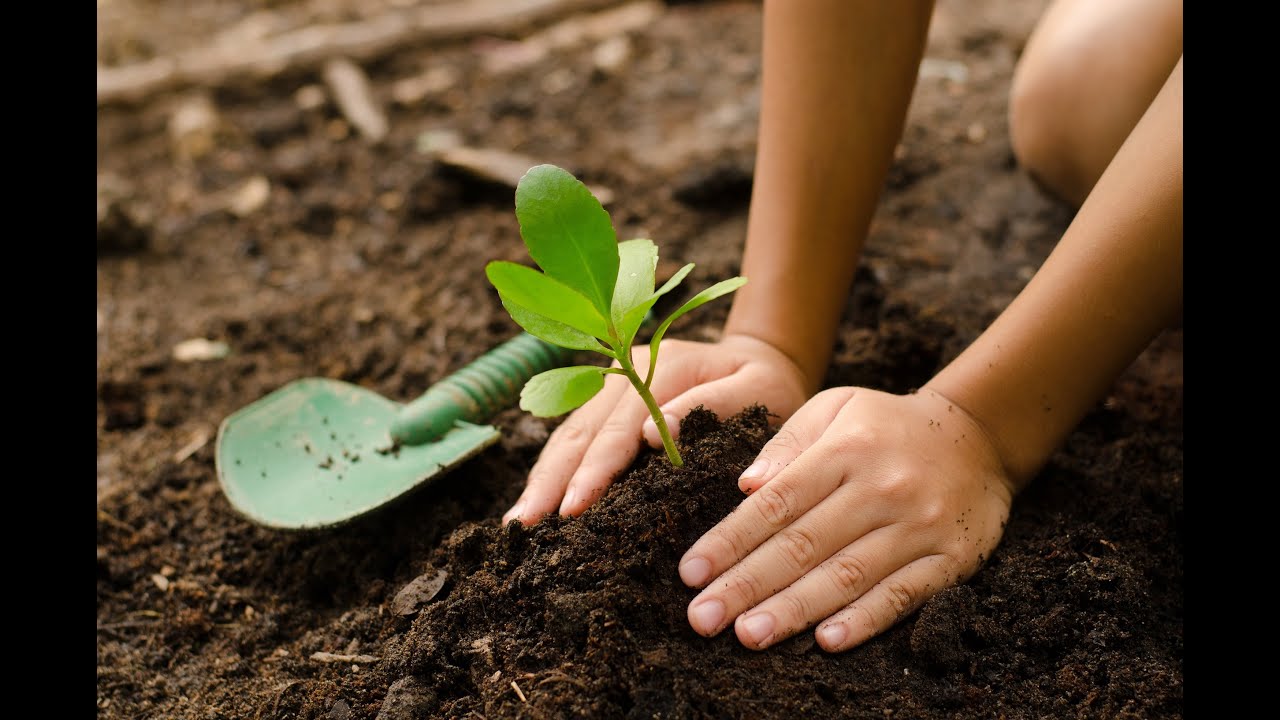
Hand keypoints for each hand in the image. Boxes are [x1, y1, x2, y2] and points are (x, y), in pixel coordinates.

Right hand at [503, 334, 810, 524]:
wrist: (762, 359)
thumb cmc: (768, 385)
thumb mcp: (758, 390)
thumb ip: (714, 405)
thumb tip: (656, 434)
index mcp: (663, 367)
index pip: (620, 427)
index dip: (595, 469)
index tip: (575, 507)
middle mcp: (626, 371)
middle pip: (580, 431)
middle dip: (551, 481)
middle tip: (525, 526)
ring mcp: (610, 384)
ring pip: (567, 434)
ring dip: (542, 478)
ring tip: (518, 523)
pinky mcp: (606, 402)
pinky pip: (572, 438)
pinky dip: (552, 470)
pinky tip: (535, 502)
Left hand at [679, 386, 1015, 651]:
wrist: (979, 436)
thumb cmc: (887, 426)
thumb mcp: (836, 407)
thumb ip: (787, 443)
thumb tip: (745, 486)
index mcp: (845, 450)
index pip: (777, 503)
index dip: (730, 540)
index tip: (691, 572)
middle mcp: (881, 489)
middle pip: (803, 545)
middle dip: (747, 584)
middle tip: (702, 619)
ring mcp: (918, 526)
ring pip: (847, 575)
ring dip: (794, 610)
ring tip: (748, 635)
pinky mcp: (951, 558)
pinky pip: (902, 595)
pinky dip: (866, 620)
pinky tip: (828, 641)